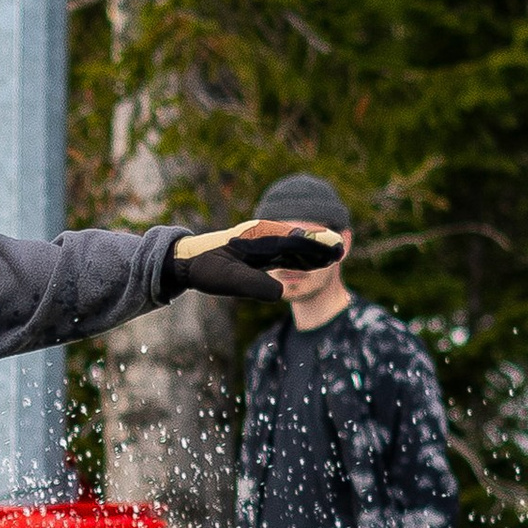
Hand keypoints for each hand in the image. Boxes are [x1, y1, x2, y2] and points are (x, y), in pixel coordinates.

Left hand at [165, 222, 339, 304]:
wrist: (185, 261)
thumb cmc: (204, 268)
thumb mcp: (226, 280)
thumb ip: (253, 285)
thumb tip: (281, 291)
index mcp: (256, 237)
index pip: (292, 241)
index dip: (314, 245)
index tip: (334, 249)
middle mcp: (261, 236)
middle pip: (297, 240)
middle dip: (319, 245)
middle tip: (342, 250)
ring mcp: (261, 242)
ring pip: (293, 246)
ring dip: (312, 251)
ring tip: (334, 256)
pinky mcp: (258, 252)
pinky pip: (285, 253)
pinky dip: (300, 256)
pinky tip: (311, 263)